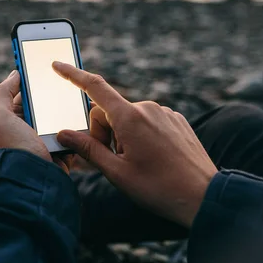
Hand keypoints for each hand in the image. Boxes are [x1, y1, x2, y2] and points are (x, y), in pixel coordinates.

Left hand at [0, 70, 72, 172]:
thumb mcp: (0, 118)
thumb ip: (3, 93)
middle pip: (47, 102)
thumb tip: (15, 72)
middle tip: (69, 73)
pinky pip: (74, 130)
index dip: (35, 79)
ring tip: (81, 90)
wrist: (35, 178)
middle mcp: (30, 129)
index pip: (26, 93)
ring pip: (62, 115)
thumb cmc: (15, 148)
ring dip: (70, 105)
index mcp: (14, 120)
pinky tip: (87, 109)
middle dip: (56, 90)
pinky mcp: (64, 148)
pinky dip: (79, 122)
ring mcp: (48, 138)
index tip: (47, 63)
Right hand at [52, 61, 216, 227]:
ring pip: (128, 118)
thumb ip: (87, 149)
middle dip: (103, 133)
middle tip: (115, 161)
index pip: (94, 87)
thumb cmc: (159, 188)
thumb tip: (64, 134)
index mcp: (130, 117)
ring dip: (123, 137)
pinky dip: (141, 136)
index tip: (57, 65)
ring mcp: (164, 112)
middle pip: (108, 112)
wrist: (205, 198)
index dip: (72, 75)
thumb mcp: (116, 172)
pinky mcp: (176, 120)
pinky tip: (153, 158)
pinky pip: (147, 121)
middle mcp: (148, 108)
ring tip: (138, 163)